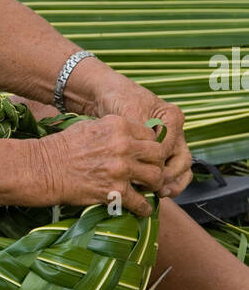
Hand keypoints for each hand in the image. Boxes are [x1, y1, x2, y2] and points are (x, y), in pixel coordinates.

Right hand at [34, 114, 165, 217]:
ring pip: (155, 178)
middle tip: (152, 172)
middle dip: (157, 164)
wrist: (44, 169)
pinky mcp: (114, 191)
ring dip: (154, 185)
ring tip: (148, 189)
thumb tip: (131, 138)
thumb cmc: (63, 147)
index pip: (151, 135)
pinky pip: (140, 202)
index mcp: (119, 126)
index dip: (152, 147)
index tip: (148, 155)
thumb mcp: (90, 126)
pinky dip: (144, 208)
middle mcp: (124, 145)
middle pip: (158, 155)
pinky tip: (142, 209)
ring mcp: (121, 169)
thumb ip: (114, 130)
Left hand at [88, 83, 191, 198]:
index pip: (171, 148)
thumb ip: (142, 134)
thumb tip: (152, 158)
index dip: (159, 164)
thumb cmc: (118, 99)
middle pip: (182, 162)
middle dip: (171, 178)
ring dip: (170, 184)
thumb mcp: (130, 113)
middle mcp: (175, 130)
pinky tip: (149, 190)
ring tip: (158, 194)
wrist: (106, 95)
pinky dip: (162, 182)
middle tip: (158, 190)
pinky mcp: (158, 152)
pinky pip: (167, 170)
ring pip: (179, 169)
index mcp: (172, 117)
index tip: (145, 174)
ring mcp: (168, 142)